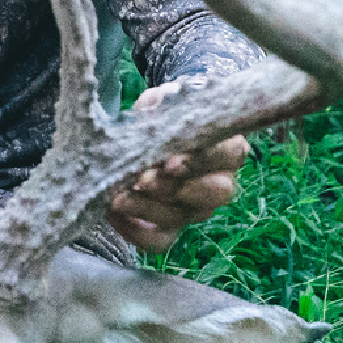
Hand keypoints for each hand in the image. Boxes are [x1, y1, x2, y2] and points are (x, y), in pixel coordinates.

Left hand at [107, 80, 250, 251]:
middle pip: (213, 194)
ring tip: (116, 197)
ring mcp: (196, 209)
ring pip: (180, 217)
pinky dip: (134, 232)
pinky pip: (158, 242)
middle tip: (142, 180)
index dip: (200, 161)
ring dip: (146, 208)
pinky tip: (113, 214)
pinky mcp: (172, 227)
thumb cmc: (166, 112)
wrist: (155, 131)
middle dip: (173, 188)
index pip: (228, 155)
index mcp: (229, 148)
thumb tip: (153, 108)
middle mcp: (220, 182)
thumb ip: (162, 104)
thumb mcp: (165, 100)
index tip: (170, 161)